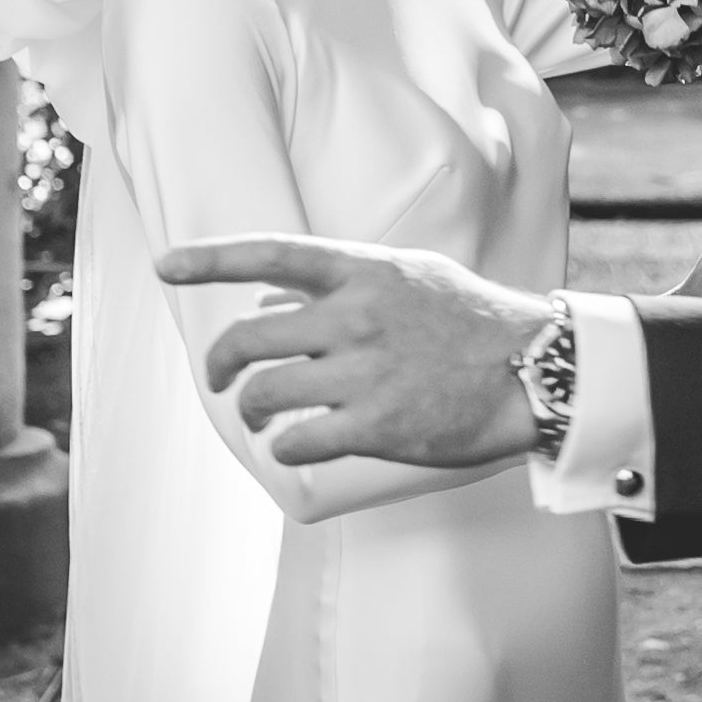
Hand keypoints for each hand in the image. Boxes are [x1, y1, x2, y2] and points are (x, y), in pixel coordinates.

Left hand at [153, 237, 549, 465]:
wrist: (535, 369)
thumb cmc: (474, 321)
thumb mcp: (414, 278)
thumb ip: (346, 281)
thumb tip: (274, 296)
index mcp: (365, 271)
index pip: (271, 254)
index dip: (210, 258)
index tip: (166, 265)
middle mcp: (357, 315)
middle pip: (250, 338)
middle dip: (222, 364)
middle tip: (224, 378)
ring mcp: (365, 371)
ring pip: (266, 393)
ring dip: (251, 410)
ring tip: (260, 417)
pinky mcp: (376, 425)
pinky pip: (299, 442)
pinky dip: (287, 447)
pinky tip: (297, 446)